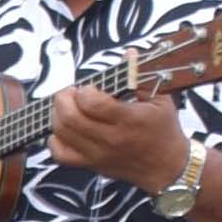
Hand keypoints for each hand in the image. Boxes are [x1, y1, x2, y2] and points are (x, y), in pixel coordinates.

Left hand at [47, 83, 193, 192]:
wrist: (166, 167)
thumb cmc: (163, 130)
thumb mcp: (161, 99)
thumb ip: (141, 76)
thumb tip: (129, 54)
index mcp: (129, 120)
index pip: (93, 104)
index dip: (84, 91)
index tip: (89, 87)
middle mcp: (111, 138)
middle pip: (71, 118)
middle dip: (64, 99)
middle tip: (71, 93)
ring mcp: (98, 153)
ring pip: (62, 133)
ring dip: (58, 115)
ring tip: (67, 107)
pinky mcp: (91, 165)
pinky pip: (61, 155)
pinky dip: (55, 140)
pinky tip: (64, 130)